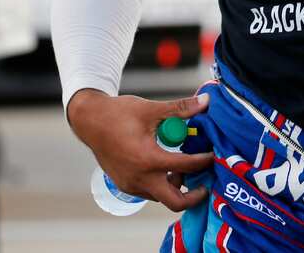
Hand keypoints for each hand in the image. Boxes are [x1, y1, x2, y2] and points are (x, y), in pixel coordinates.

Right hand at [67, 90, 212, 211]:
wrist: (90, 121)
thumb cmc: (119, 113)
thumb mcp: (152, 109)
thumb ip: (181, 109)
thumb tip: (206, 102)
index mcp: (149, 159)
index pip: (186, 166)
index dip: (204, 161)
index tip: (213, 155)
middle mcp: (140, 178)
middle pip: (175, 201)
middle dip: (194, 195)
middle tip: (206, 183)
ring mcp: (131, 185)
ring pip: (161, 196)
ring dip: (175, 186)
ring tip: (183, 166)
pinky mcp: (125, 185)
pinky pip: (148, 191)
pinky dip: (160, 183)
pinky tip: (165, 167)